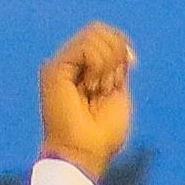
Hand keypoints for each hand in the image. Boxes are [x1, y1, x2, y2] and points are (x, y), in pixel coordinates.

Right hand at [39, 22, 135, 180]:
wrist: (85, 153)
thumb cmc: (102, 134)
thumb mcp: (118, 92)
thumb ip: (118, 67)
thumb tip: (125, 47)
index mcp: (84, 69)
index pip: (106, 35)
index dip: (122, 45)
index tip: (130, 66)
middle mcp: (70, 64)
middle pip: (99, 30)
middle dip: (115, 55)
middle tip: (110, 86)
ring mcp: (61, 66)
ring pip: (94, 35)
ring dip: (107, 63)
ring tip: (99, 89)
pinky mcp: (55, 70)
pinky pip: (86, 47)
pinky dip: (99, 65)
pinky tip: (93, 86)